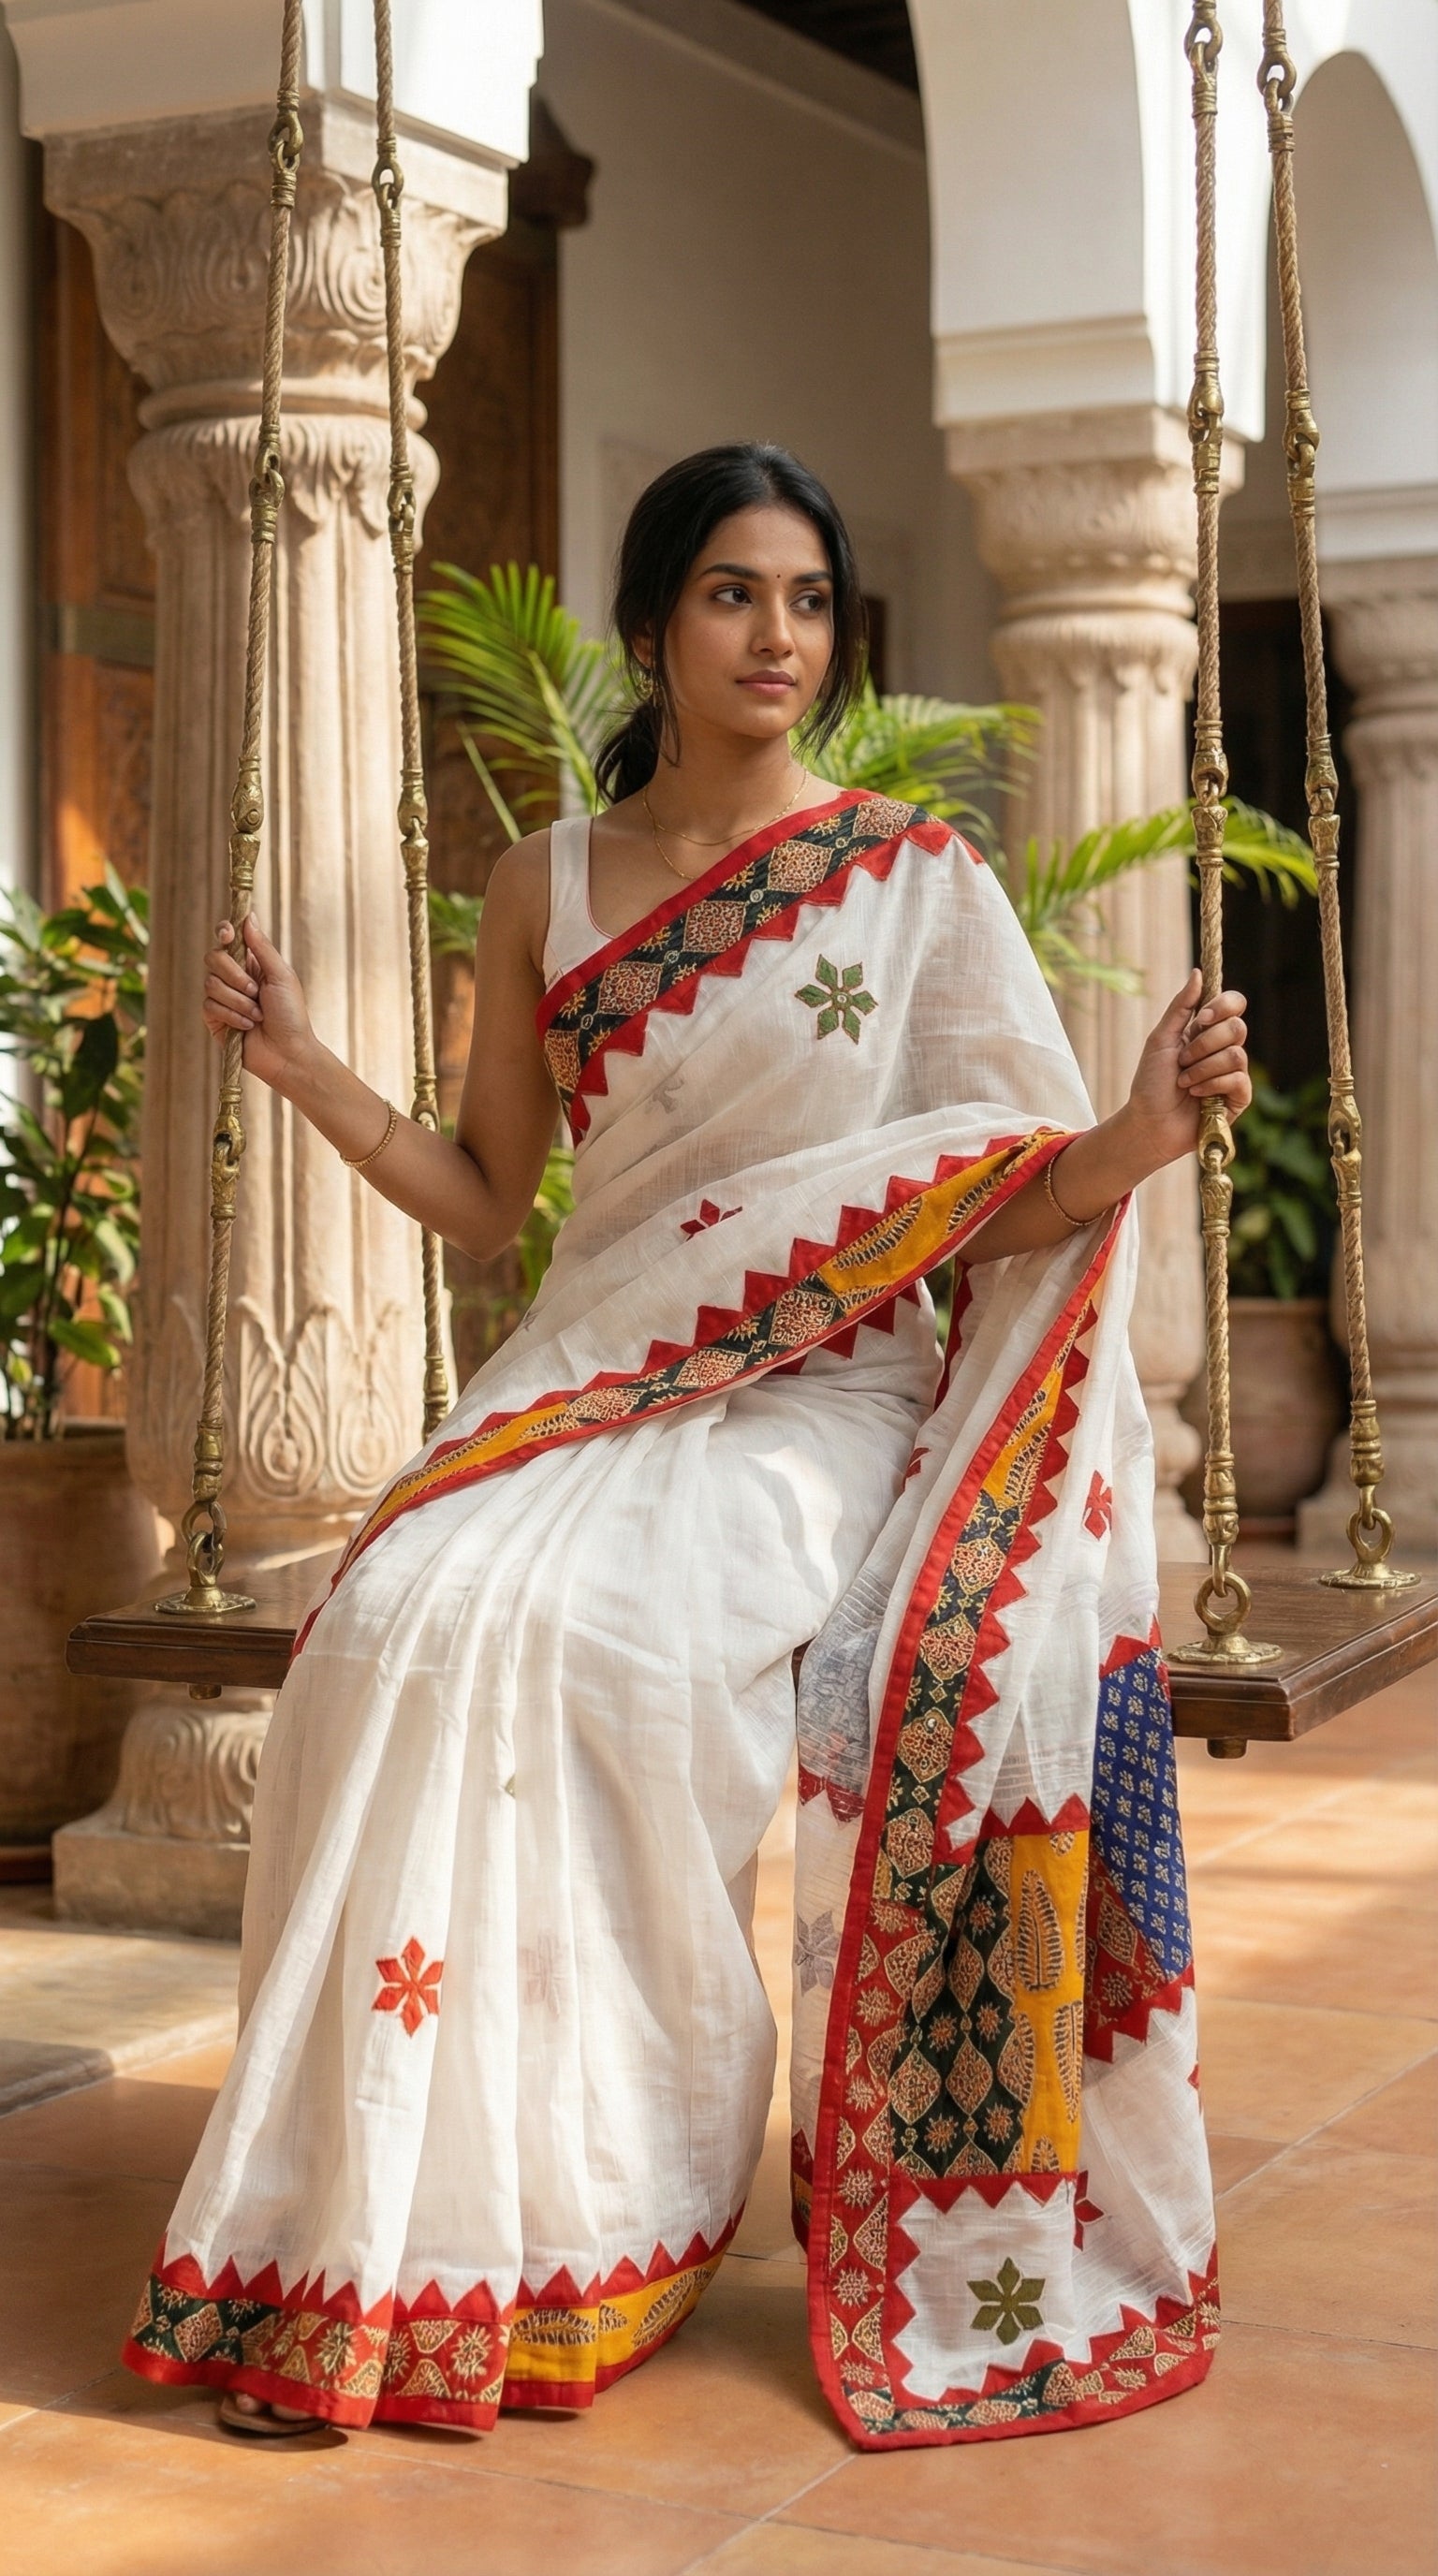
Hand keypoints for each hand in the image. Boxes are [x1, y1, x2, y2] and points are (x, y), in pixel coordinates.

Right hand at [202, 917, 316, 1093]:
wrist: (288, 1053)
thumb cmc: (292, 1015)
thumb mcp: (282, 976)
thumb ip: (263, 947)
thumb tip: (249, 916)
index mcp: (251, 963)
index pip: (228, 938)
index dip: (224, 932)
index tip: (229, 935)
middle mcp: (234, 978)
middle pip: (213, 957)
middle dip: (234, 975)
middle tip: (256, 990)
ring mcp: (222, 998)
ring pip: (210, 983)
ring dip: (238, 1000)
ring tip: (258, 1014)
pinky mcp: (214, 1019)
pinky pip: (209, 1006)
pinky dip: (232, 1015)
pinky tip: (248, 1026)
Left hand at [1123, 967, 1250, 1169]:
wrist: (1148, 1122)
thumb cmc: (1150, 1083)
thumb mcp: (1160, 1039)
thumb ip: (1180, 1007)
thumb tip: (1198, 973)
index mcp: (1207, 1031)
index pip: (1234, 1005)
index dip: (1222, 1007)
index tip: (1200, 1019)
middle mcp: (1224, 1049)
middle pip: (1237, 1027)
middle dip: (1204, 1044)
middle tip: (1182, 1060)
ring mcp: (1233, 1074)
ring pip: (1236, 1054)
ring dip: (1203, 1068)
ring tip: (1184, 1082)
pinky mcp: (1238, 1098)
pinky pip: (1238, 1080)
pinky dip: (1212, 1084)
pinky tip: (1196, 1095)